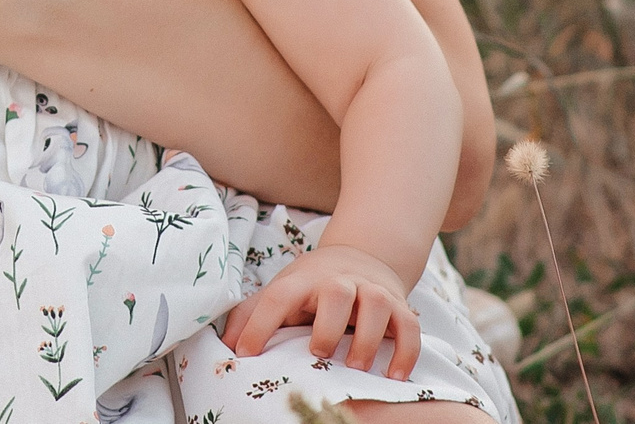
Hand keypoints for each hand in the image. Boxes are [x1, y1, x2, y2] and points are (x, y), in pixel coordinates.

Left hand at [221, 243, 420, 376]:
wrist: (360, 258)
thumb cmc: (312, 286)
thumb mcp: (280, 291)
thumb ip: (251, 314)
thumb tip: (225, 344)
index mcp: (303, 280)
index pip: (277, 297)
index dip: (258, 325)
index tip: (246, 353)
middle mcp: (339, 282)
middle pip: (336, 293)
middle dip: (328, 324)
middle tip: (318, 352)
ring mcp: (371, 291)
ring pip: (376, 305)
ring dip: (369, 337)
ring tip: (358, 366)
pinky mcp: (399, 305)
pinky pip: (409, 326)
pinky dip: (406, 350)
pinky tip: (395, 375)